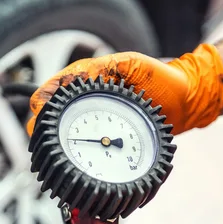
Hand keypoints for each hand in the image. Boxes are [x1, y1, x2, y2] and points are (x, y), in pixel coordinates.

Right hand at [27, 44, 222, 135]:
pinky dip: (75, 153)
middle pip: (52, 115)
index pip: (53, 90)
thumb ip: (104, 66)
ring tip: (47, 152)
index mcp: (89, 80)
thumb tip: (75, 76)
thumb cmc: (160, 78)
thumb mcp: (130, 64)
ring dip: (53, 142)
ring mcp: (98, 120)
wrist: (185, 99)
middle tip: (39, 139)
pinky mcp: (109, 139)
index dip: (41, 103)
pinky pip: (87, 147)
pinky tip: (68, 159)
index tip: (37, 115)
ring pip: (66, 133)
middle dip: (41, 128)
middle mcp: (89, 101)